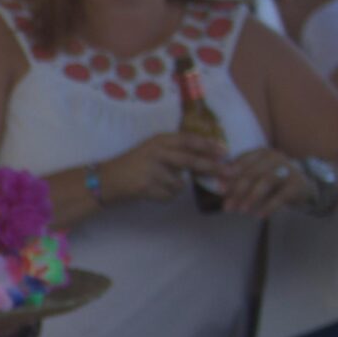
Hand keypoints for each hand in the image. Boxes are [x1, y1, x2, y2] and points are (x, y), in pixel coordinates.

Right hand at [96, 133, 220, 205]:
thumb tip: (207, 158)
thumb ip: (175, 151)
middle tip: (230, 173)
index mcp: (159, 140)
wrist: (107, 180)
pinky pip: (169, 195)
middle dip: (212, 167)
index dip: (209, 146)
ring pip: (179, 183)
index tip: (225, 152)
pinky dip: (165, 196)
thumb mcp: (153, 149)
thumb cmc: (134, 164)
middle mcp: (156, 152)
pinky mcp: (146, 187)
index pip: (189, 140)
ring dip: (175, 187)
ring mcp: (151, 170)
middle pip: (191, 161)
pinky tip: (153, 191)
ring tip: (159, 183)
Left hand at [218, 147, 312, 216]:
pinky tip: (259, 215)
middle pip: (253, 172)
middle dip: (238, 190)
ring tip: (241, 211)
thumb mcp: (254, 177)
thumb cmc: (270, 181)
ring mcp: (287, 169)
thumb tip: (217, 189)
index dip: (229, 176)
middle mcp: (274, 157)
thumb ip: (237, 180)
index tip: (219, 190)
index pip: (242, 162)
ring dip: (251, 197)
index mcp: (260, 153)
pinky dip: (269, 206)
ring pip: (266, 181)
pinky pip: (282, 195)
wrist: (301, 186)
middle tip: (228, 206)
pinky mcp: (297, 183)